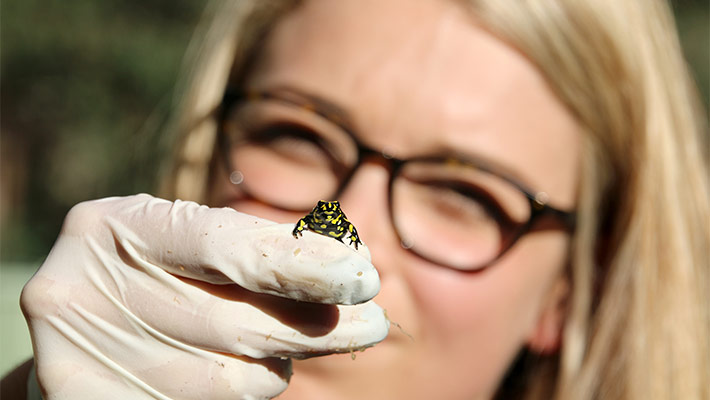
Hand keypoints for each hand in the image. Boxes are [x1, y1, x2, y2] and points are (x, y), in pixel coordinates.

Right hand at [21, 194, 387, 398]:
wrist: (74, 324)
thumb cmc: (150, 270)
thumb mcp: (189, 242)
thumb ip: (254, 249)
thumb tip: (348, 268)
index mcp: (115, 226)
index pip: (228, 248)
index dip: (303, 265)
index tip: (364, 277)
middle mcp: (84, 287)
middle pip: (236, 322)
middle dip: (317, 325)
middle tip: (372, 323)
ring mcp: (77, 354)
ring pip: (227, 378)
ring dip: (281, 362)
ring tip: (295, 342)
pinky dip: (246, 389)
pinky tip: (261, 370)